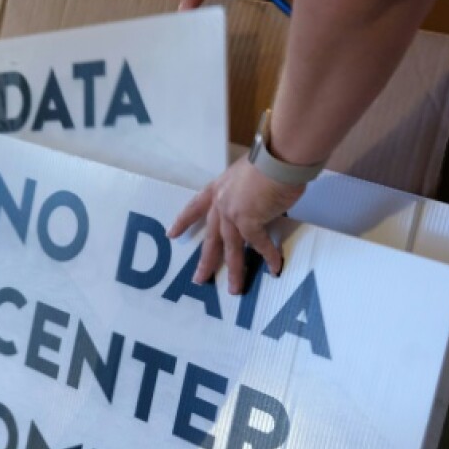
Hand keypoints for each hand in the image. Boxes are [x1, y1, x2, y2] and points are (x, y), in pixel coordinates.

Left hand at [168, 157, 305, 294]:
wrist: (277, 159)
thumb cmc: (268, 161)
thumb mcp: (248, 175)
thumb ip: (246, 193)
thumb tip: (260, 204)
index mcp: (218, 188)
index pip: (195, 206)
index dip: (183, 221)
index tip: (171, 234)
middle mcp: (221, 203)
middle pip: (211, 237)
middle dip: (205, 261)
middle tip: (198, 280)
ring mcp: (233, 214)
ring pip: (231, 248)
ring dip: (234, 271)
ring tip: (234, 289)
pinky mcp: (249, 222)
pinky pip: (259, 245)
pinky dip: (270, 257)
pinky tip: (274, 269)